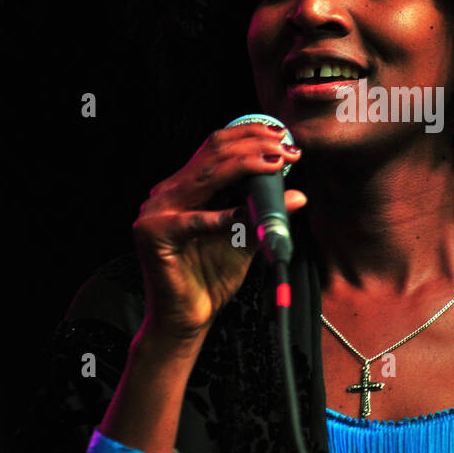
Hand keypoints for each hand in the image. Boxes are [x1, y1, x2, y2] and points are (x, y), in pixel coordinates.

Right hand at [131, 122, 305, 344]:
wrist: (186, 317)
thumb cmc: (211, 276)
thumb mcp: (245, 238)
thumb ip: (264, 215)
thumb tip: (298, 196)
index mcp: (184, 187)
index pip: (216, 147)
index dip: (249, 135)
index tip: (283, 135)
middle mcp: (168, 192)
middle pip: (213, 155)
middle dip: (254, 146)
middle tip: (287, 149)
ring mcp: (156, 211)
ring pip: (207, 178)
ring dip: (246, 166)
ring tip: (276, 162)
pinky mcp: (154, 234)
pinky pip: (195, 221)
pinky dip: (223, 217)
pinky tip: (245, 212)